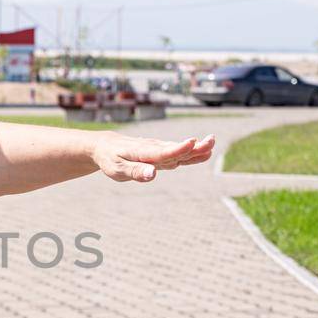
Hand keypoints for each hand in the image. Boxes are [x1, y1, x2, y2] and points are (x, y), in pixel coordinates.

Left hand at [92, 131, 215, 181]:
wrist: (106, 146)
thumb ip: (135, 172)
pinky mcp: (159, 151)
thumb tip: (153, 175)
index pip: (162, 152)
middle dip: (193, 147)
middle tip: (212, 141)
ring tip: (212, 142)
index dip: (177, 149)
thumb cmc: (110, 159)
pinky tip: (203, 151)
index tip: (192, 142)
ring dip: (195, 147)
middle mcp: (152, 149)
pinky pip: (176, 151)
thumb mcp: (117, 170)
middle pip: (175, 149)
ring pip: (178, 149)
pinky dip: (189, 151)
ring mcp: (157, 149)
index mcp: (142, 153)